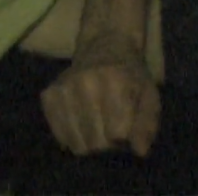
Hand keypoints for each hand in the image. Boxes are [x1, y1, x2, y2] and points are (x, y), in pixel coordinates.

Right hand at [41, 31, 160, 156]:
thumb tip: (139, 150)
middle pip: (95, 142)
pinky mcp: (48, 95)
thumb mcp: (149, 95)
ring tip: (96, 126)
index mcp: (115, 80)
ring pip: (76, 143)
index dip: (124, 138)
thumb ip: (147, 124)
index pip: (116, 133)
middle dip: (107, 143)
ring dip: (89, 142)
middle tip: (110, 129)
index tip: (125, 129)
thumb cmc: (130, 75)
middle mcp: (86, 83)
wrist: (104, 45)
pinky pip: (59, 136)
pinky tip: (81, 122)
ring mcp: (64, 89)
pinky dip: (71, 136)